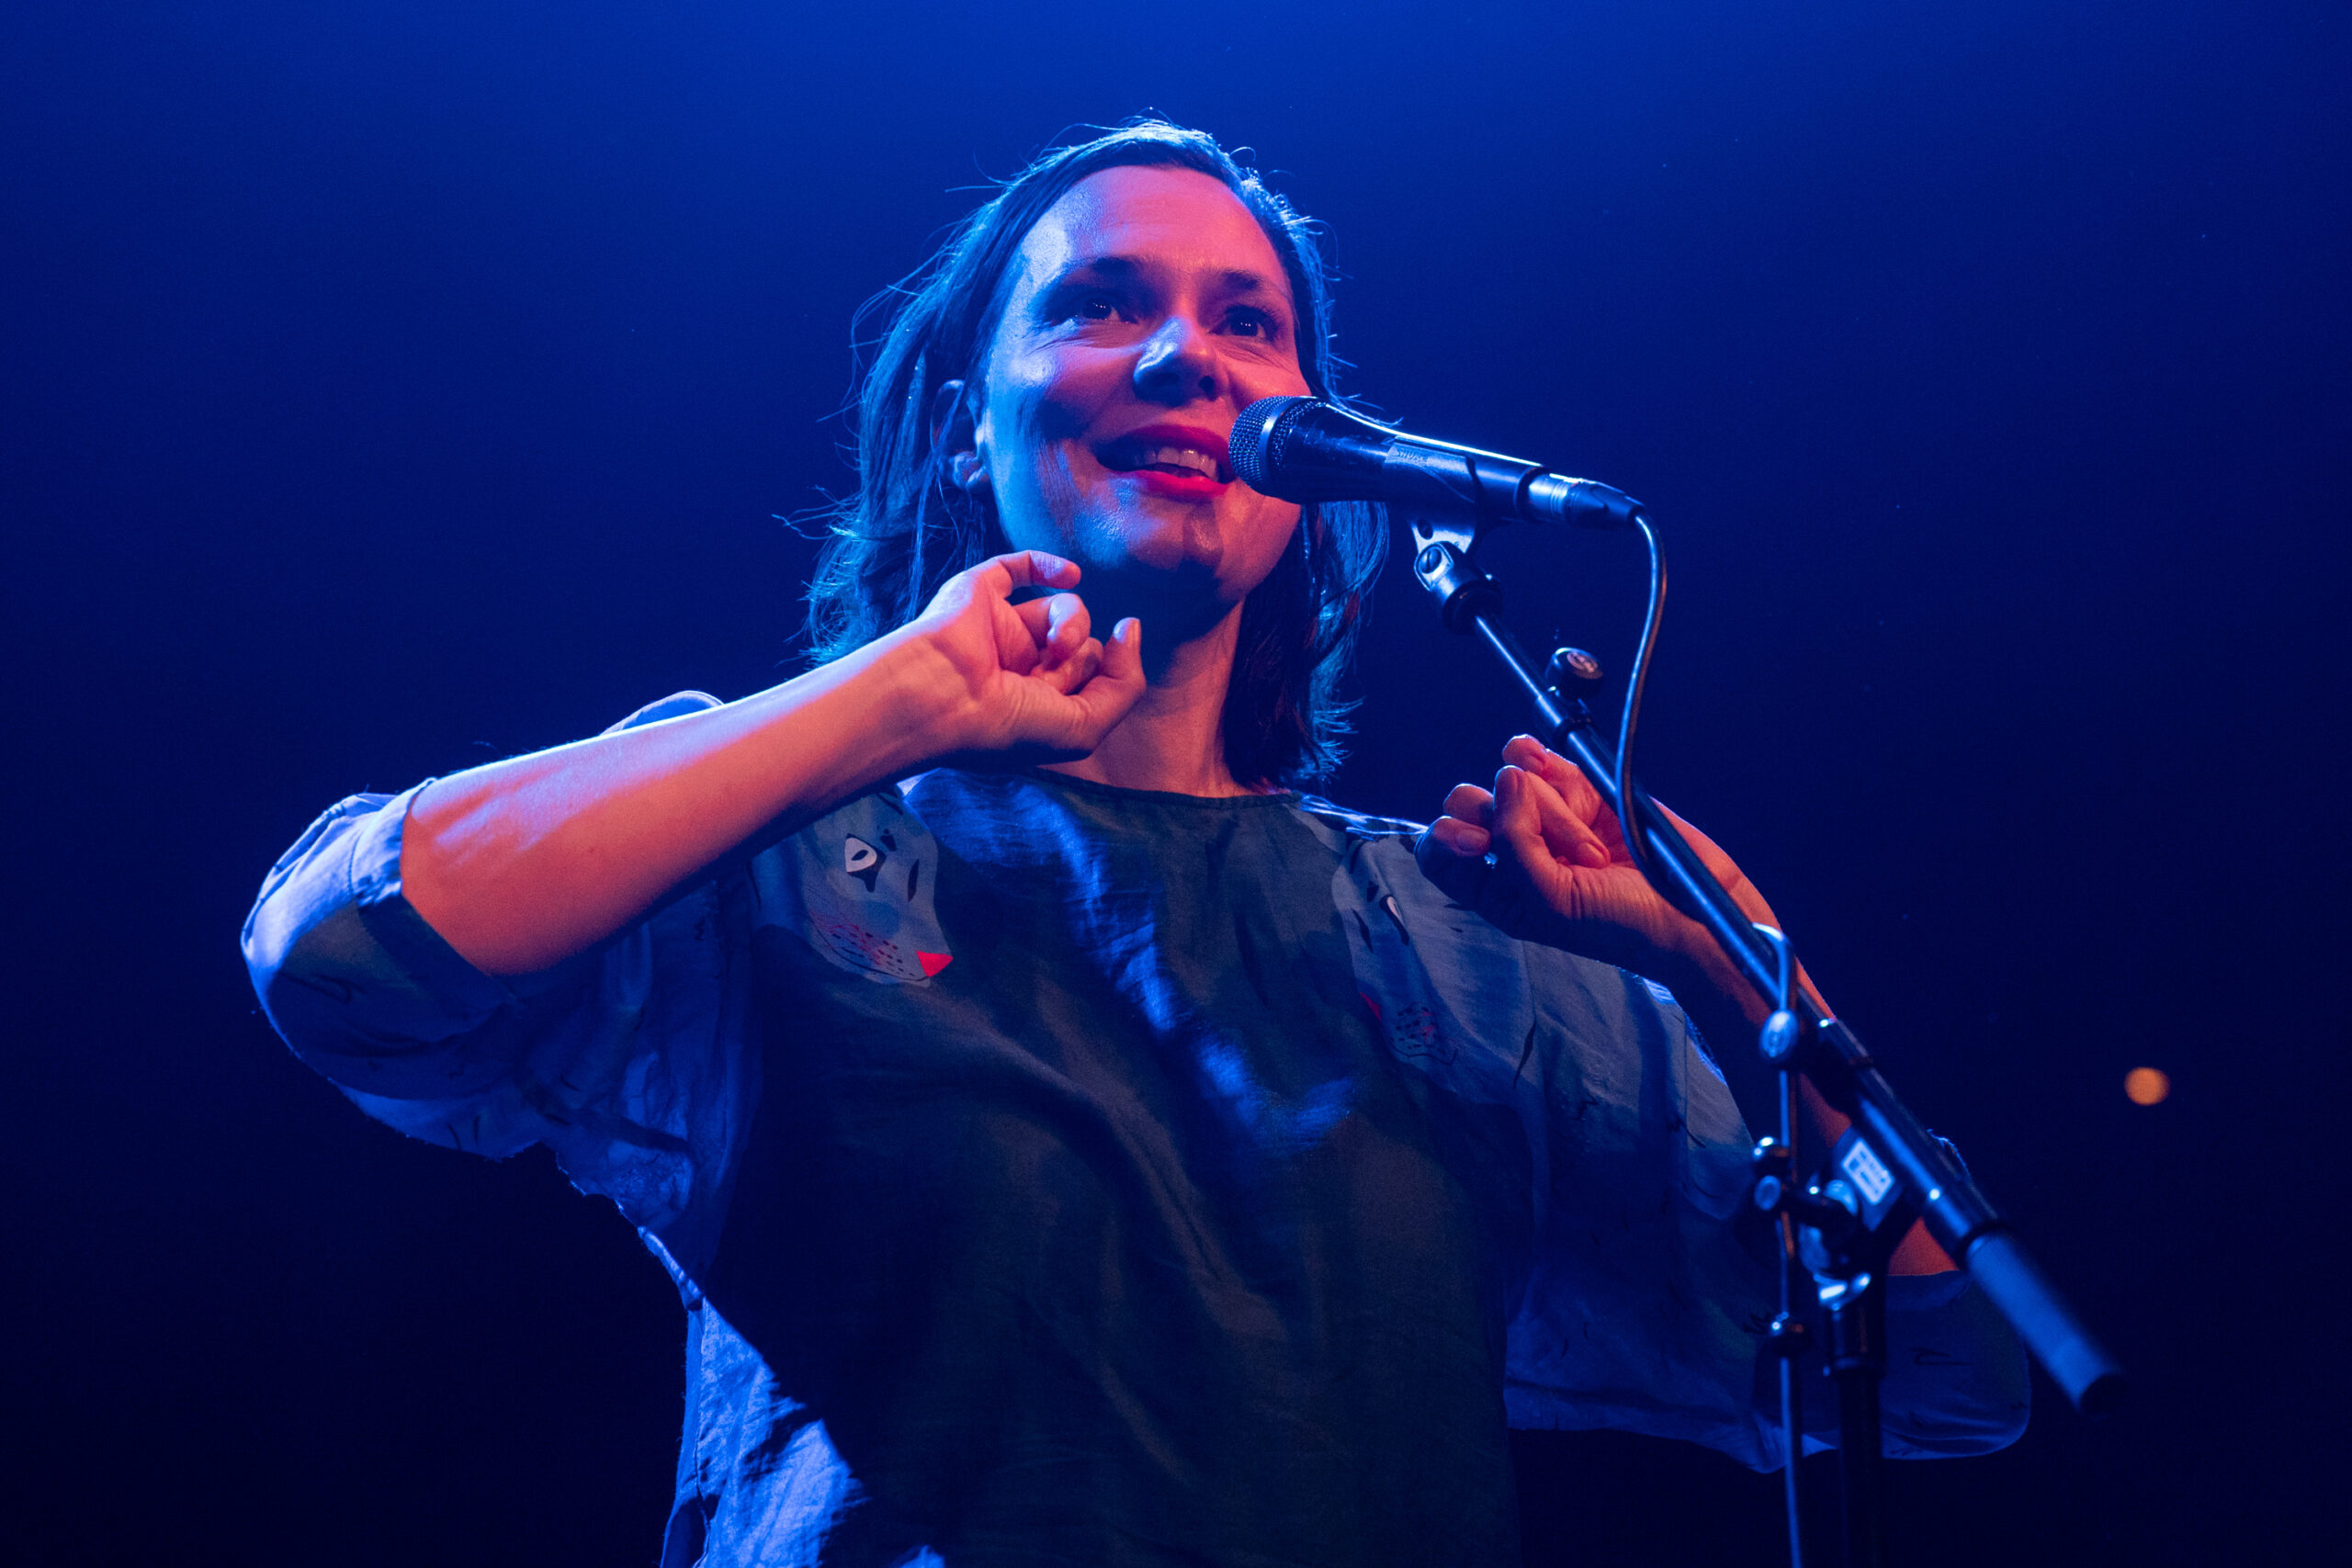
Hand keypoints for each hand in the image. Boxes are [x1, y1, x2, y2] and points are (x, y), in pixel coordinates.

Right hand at [894, 550, 1148, 764]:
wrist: (941, 699)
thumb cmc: (1006, 726)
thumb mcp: (1085, 729)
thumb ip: (1124, 686)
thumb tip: (1130, 627)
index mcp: (1039, 703)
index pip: (1094, 681)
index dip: (1101, 684)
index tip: (1087, 693)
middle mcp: (1022, 667)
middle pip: (1086, 645)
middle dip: (1081, 660)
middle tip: (1048, 680)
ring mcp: (1002, 628)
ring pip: (1067, 609)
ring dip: (1074, 624)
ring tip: (1056, 644)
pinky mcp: (982, 593)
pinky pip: (1022, 566)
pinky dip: (1049, 565)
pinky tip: (1071, 574)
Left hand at [1415, 734, 1779, 998]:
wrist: (1694, 915)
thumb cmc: (1621, 926)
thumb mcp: (1551, 902)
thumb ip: (1514, 845)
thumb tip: (1508, 777)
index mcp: (1491, 889)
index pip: (1437, 849)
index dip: (1449, 836)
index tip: (1478, 843)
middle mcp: (1511, 850)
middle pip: (1469, 802)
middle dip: (1511, 821)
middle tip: (1559, 856)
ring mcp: (1545, 815)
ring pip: (1509, 777)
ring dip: (1553, 807)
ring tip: (1591, 848)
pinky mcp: (1580, 789)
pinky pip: (1540, 757)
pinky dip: (1551, 765)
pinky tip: (1582, 793)